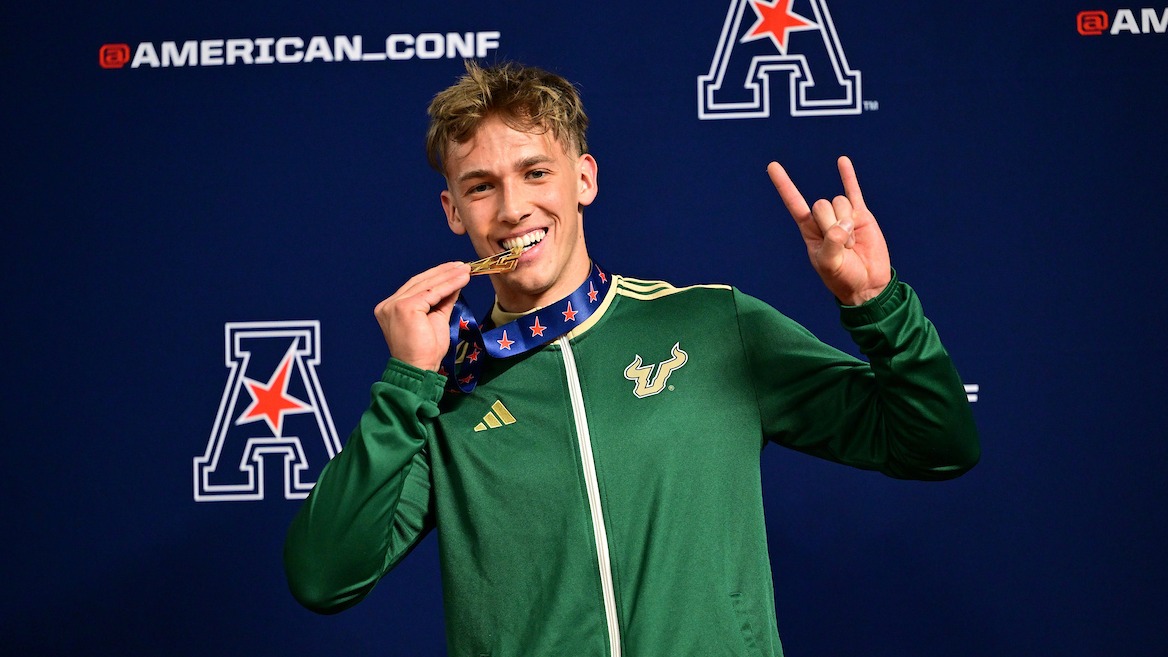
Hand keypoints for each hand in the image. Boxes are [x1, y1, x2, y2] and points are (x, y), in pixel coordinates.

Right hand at [374, 261, 470, 370]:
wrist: (418, 369)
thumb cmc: (425, 351)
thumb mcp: (436, 319)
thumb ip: (442, 301)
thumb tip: (454, 283)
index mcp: (391, 307)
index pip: (416, 287)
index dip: (436, 276)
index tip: (454, 269)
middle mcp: (389, 304)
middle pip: (420, 282)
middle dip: (443, 272)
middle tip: (462, 265)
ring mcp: (394, 305)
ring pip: (427, 285)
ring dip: (448, 276)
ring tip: (465, 270)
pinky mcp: (404, 307)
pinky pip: (432, 293)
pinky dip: (449, 285)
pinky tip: (462, 279)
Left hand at [767, 156, 891, 305]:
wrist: (868, 284)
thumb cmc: (843, 277)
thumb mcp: (830, 265)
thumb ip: (831, 243)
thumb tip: (843, 224)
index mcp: (809, 230)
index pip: (794, 203)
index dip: (784, 185)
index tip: (772, 166)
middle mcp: (824, 220)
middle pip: (822, 204)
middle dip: (832, 224)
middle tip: (842, 246)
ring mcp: (843, 216)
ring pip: (841, 202)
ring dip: (848, 224)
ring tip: (852, 244)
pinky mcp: (861, 216)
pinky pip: (854, 192)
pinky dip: (848, 176)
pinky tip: (842, 161)